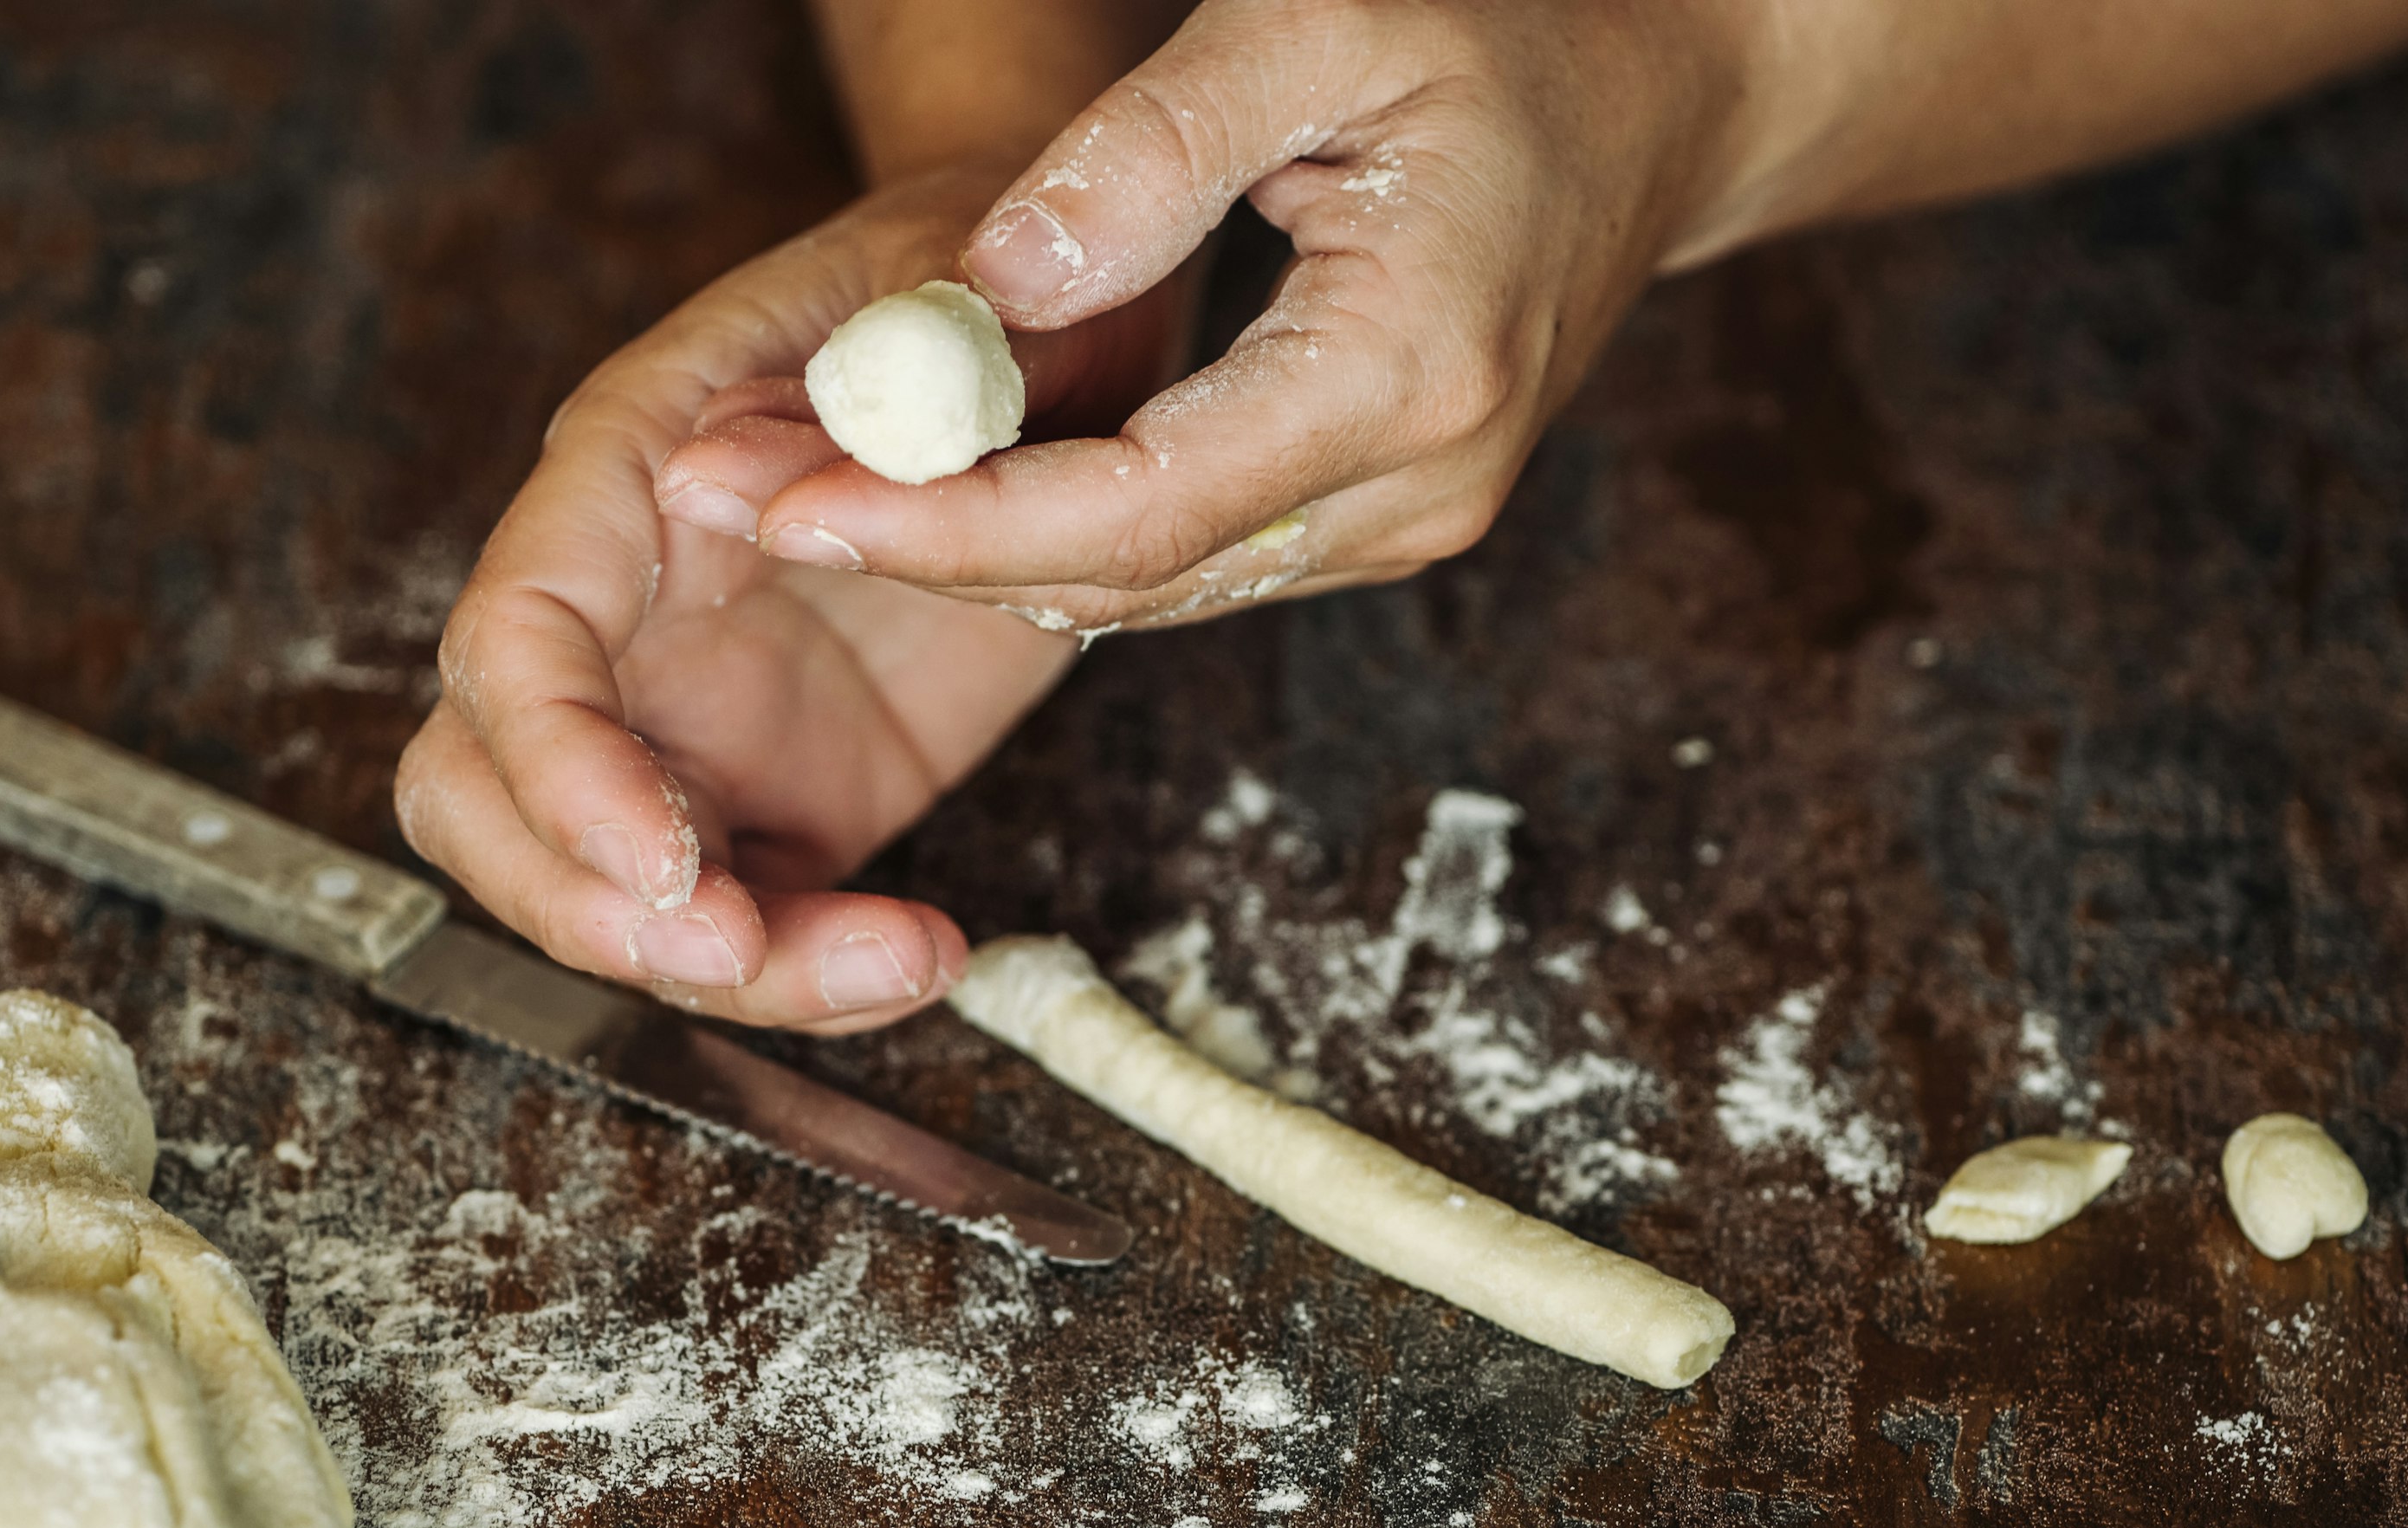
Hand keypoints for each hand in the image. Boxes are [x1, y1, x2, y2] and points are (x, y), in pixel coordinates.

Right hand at [394, 165, 1190, 1031]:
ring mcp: (692, 721)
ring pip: (614, 893)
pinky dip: (820, 977)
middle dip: (589, 905)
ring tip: (901, 960)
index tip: (665, 859)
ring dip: (730, 972)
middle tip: (739, 952)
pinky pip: (752, 925)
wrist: (1060, 341)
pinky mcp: (784, 797)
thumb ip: (853, 389)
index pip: (515, 640)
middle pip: (492, 798)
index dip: (559, 766)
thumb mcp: (948, 306)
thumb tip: (726, 478)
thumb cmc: (983, 295)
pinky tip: (929, 955)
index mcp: (627, 478)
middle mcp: (627, 615)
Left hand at [674, 0, 1755, 634]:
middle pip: (1131, 579)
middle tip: (746, 506)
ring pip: (1154, 591)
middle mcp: (1418, 487)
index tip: (797, 504)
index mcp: (1408, 369)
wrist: (1661, 95)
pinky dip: (1058, 538)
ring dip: (977, 556)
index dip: (951, 522)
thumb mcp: (1315, 23)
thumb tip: (981, 296)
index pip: (1137, 506)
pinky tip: (938, 494)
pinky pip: (1193, 562)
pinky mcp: (1382, 518)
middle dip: (927, 553)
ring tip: (804, 499)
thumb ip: (1145, 156)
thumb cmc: (1500, 31)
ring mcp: (1409, 521)